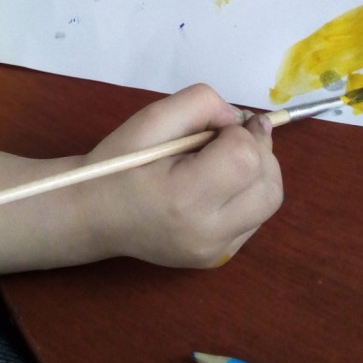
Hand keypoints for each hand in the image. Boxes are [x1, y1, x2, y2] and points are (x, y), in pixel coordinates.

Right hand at [80, 84, 282, 268]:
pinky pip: (255, 218)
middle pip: (269, 185)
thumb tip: (241, 119)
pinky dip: (249, 192)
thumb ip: (199, 104)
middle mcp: (207, 233)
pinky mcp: (219, 258)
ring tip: (226, 157)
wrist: (94, 214)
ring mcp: (216, 251)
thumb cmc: (118, 163)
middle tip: (228, 136)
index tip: (216, 127)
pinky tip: (219, 182)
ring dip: (259, 171)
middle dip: (258, 150)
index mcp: (184, 197)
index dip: (240, 132)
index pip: (245, 158)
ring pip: (269, 202)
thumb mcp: (150, 119)